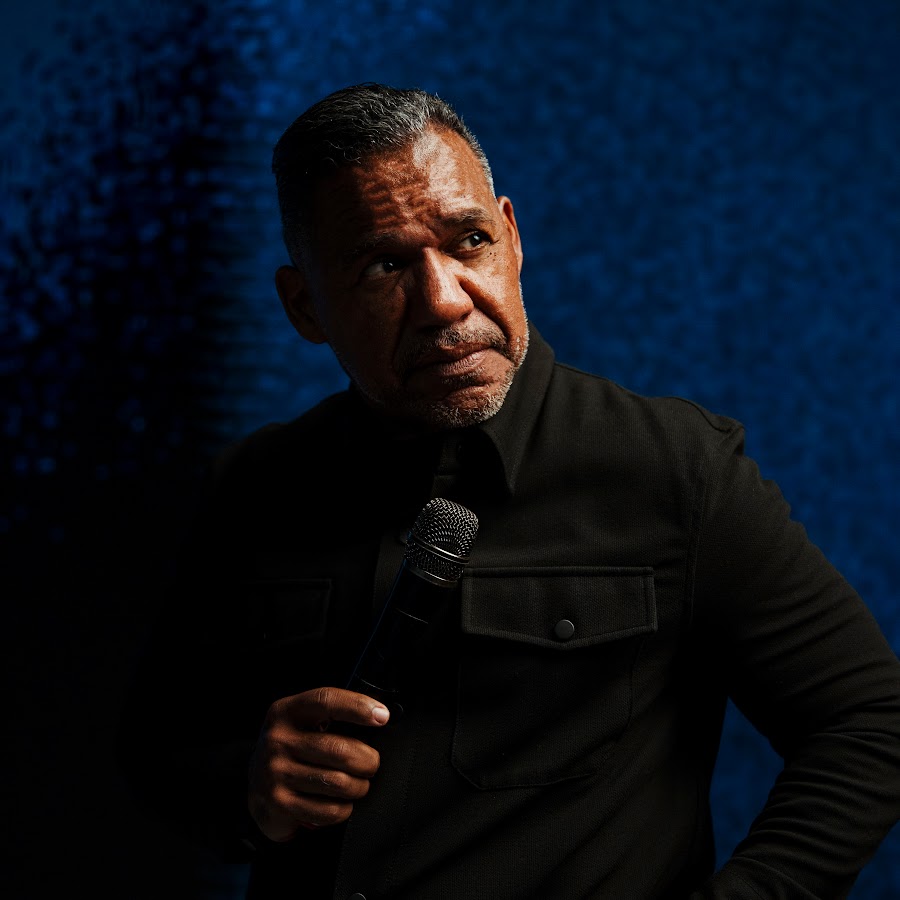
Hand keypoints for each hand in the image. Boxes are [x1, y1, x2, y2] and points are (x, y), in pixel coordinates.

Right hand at [248, 686, 389, 841]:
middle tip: (372, 764)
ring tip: (360, 784)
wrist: (256, 783)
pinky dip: (344, 809)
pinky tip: (343, 803)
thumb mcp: (301, 721)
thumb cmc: (292, 747)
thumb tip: (378, 717)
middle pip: (339, 749)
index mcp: (286, 711)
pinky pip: (327, 810)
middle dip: (368, 760)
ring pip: (337, 782)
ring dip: (359, 786)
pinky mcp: (279, 804)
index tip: (382, 716)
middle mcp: (278, 740)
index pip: (326, 701)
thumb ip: (331, 715)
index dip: (358, 707)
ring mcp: (276, 773)